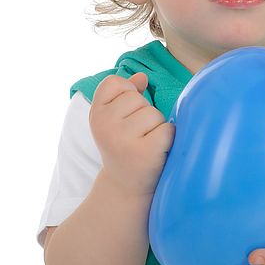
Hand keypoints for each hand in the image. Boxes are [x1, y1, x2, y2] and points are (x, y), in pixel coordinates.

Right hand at [89, 72, 174, 196]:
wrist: (125, 188)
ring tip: (145, 144)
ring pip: (155, 114)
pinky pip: (167, 129)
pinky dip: (168, 139)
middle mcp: (105, 125)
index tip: (123, 117)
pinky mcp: (144, 151)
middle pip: (138, 98)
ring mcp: (123, 139)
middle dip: (144, 114)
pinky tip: (157, 152)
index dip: (126, 95)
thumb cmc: (125, 146)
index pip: (115, 83)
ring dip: (156, 127)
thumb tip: (142, 77)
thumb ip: (127, 93)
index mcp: (96, 114)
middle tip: (136, 136)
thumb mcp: (116, 119)